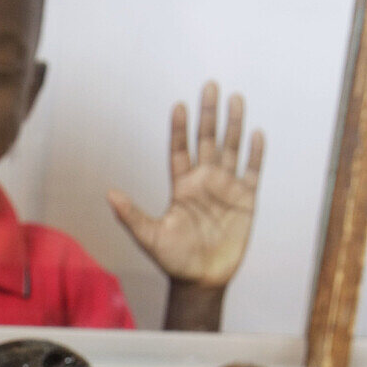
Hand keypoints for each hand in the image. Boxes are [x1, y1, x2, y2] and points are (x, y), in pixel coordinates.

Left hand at [108, 81, 263, 287]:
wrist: (201, 280)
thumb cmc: (174, 260)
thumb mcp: (149, 237)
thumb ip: (131, 214)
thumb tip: (110, 194)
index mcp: (182, 187)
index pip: (179, 150)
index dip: (179, 129)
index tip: (179, 106)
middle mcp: (204, 182)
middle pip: (207, 140)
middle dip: (208, 114)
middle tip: (209, 86)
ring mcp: (225, 189)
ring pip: (230, 149)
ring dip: (233, 125)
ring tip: (235, 98)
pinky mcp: (245, 200)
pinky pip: (252, 171)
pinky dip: (255, 154)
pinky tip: (256, 134)